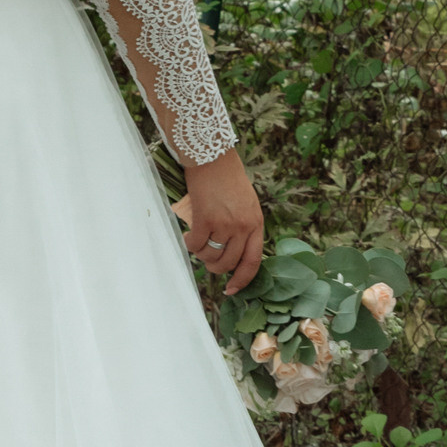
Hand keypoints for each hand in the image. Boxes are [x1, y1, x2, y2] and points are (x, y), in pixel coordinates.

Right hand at [177, 156, 263, 292]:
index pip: (253, 261)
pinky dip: (190, 243)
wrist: (212, 157)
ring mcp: (225, 223)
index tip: (232, 290)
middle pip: (229, 262)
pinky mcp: (206, 218)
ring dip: (201, 254)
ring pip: (210, 255)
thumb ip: (244, 227)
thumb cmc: (227, 178)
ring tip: (198, 242)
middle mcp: (243, 226)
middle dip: (216, 268)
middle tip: (208, 260)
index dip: (242, 280)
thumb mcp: (247, 203)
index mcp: (256, 223)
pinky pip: (196, 244)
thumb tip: (232, 252)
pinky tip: (189, 235)